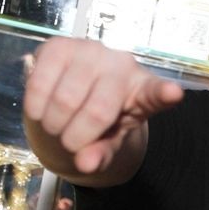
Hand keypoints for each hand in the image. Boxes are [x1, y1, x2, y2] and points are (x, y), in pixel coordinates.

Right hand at [24, 37, 183, 174]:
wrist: (71, 93)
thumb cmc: (98, 120)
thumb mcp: (107, 142)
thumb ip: (102, 155)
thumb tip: (85, 164)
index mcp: (143, 91)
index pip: (156, 93)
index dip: (164, 93)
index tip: (173, 93)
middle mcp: (121, 64)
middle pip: (98, 112)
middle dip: (76, 139)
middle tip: (69, 142)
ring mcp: (91, 51)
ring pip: (65, 100)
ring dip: (53, 124)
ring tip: (56, 125)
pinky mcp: (60, 45)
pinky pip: (40, 83)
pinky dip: (35, 106)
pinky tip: (40, 111)